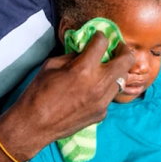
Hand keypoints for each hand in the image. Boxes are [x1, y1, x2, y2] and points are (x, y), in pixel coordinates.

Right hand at [0, 33, 133, 160]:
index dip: (100, 36)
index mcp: (83, 69)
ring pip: (121, 80)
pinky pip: (109, 97)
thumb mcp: (51, 65)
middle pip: (126, 61)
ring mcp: (103, 101)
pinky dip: (104, 90)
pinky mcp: (102, 113)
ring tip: (106, 70)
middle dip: (124, 50)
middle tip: (118, 49)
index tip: (98, 36)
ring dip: (115, 72)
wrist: (34, 125)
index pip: (102, 43)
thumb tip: (84, 51)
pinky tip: (93, 91)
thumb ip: (72, 56)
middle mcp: (98, 84)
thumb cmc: (38, 92)